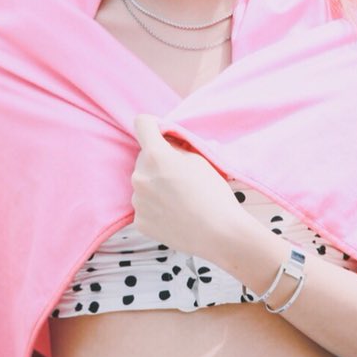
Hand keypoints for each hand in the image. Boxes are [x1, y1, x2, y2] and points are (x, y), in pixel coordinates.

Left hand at [131, 114, 240, 259]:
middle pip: (143, 158)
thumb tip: (163, 146)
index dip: (151, 125)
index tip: (160, 134)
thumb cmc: (213, 193)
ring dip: (155, 186)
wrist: (219, 233)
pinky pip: (144, 207)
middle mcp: (140, 177)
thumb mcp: (198, 159)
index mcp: (156, 156)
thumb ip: (175, 149)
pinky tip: (174, 215)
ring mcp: (137, 201)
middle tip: (179, 176)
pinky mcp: (139, 222)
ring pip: (143, 184)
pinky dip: (155, 208)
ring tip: (180, 200)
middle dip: (157, 162)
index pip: (141, 124)